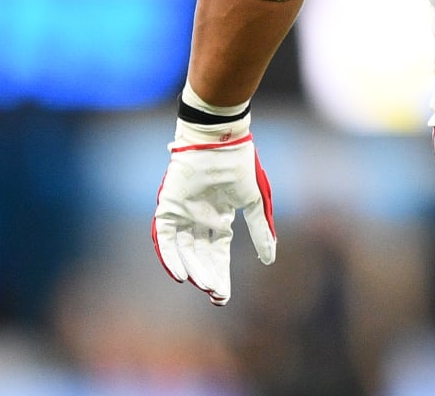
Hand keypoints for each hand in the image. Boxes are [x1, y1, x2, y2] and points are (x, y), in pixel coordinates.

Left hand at [151, 114, 275, 305]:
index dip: (220, 273)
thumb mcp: (255, 201)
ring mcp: (182, 213)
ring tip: (204, 284)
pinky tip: (180, 274)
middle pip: (201, 255)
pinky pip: (164, 237)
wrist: (220, 139)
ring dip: (192, 268)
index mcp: (219, 217)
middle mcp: (199, 219)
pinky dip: (169, 256)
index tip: (223, 296)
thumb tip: (271, 258)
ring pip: (184, 250)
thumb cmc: (240, 165)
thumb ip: (260, 230)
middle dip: (208, 276)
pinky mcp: (168, 206)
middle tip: (216, 295)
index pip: (217, 252)